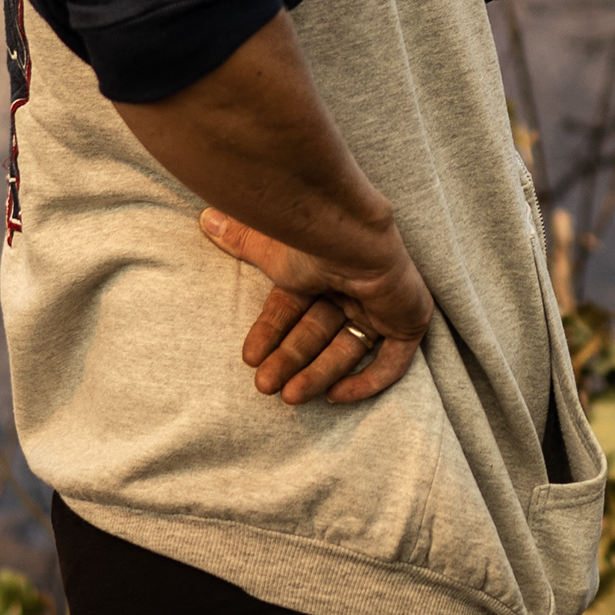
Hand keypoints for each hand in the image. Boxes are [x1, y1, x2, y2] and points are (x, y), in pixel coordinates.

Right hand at [198, 205, 432, 404]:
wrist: (352, 236)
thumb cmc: (310, 238)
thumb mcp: (268, 248)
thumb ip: (241, 240)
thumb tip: (205, 218)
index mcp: (322, 269)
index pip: (293, 309)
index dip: (271, 334)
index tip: (250, 358)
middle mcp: (351, 286)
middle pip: (318, 333)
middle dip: (290, 360)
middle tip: (265, 386)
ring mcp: (381, 304)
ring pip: (348, 350)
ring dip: (317, 374)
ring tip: (288, 396)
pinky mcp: (408, 320)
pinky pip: (393, 362)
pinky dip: (367, 381)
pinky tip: (336, 396)